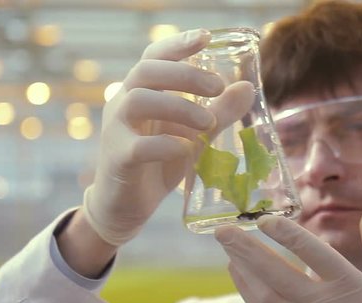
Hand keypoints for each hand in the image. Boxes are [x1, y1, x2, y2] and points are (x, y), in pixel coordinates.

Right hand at [84, 29, 253, 246]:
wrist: (126, 206)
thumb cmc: (158, 164)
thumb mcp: (193, 136)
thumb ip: (217, 113)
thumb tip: (246, 87)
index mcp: (140, 92)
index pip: (153, 57)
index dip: (177, 44)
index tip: (205, 37)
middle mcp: (123, 104)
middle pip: (145, 72)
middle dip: (184, 75)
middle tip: (217, 87)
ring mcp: (116, 131)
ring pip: (139, 101)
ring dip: (179, 108)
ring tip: (207, 124)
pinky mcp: (118, 159)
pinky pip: (138, 146)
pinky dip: (167, 145)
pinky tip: (186, 150)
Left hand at [214, 213, 361, 302]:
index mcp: (353, 291)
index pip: (315, 256)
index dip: (288, 235)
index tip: (266, 219)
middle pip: (278, 275)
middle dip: (248, 250)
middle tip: (223, 230)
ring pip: (266, 295)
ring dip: (243, 269)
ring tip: (226, 244)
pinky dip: (247, 293)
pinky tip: (237, 272)